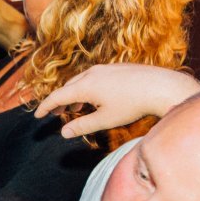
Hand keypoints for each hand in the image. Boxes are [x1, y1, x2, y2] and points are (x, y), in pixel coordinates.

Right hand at [34, 63, 199, 138]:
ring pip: (81, 81)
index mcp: (85, 86)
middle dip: (59, 101)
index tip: (37, 116)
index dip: (45, 107)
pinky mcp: (116, 68)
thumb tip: (64, 133)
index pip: (57, 96)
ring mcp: (104, 68)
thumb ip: (82, 126)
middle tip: (55, 114)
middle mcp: (92, 73)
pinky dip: (87, 89)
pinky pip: (94, 78)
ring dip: (74, 95)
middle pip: (68, 87)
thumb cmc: (134, 105)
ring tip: (76, 109)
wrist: (162, 87)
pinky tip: (96, 100)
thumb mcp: (105, 120)